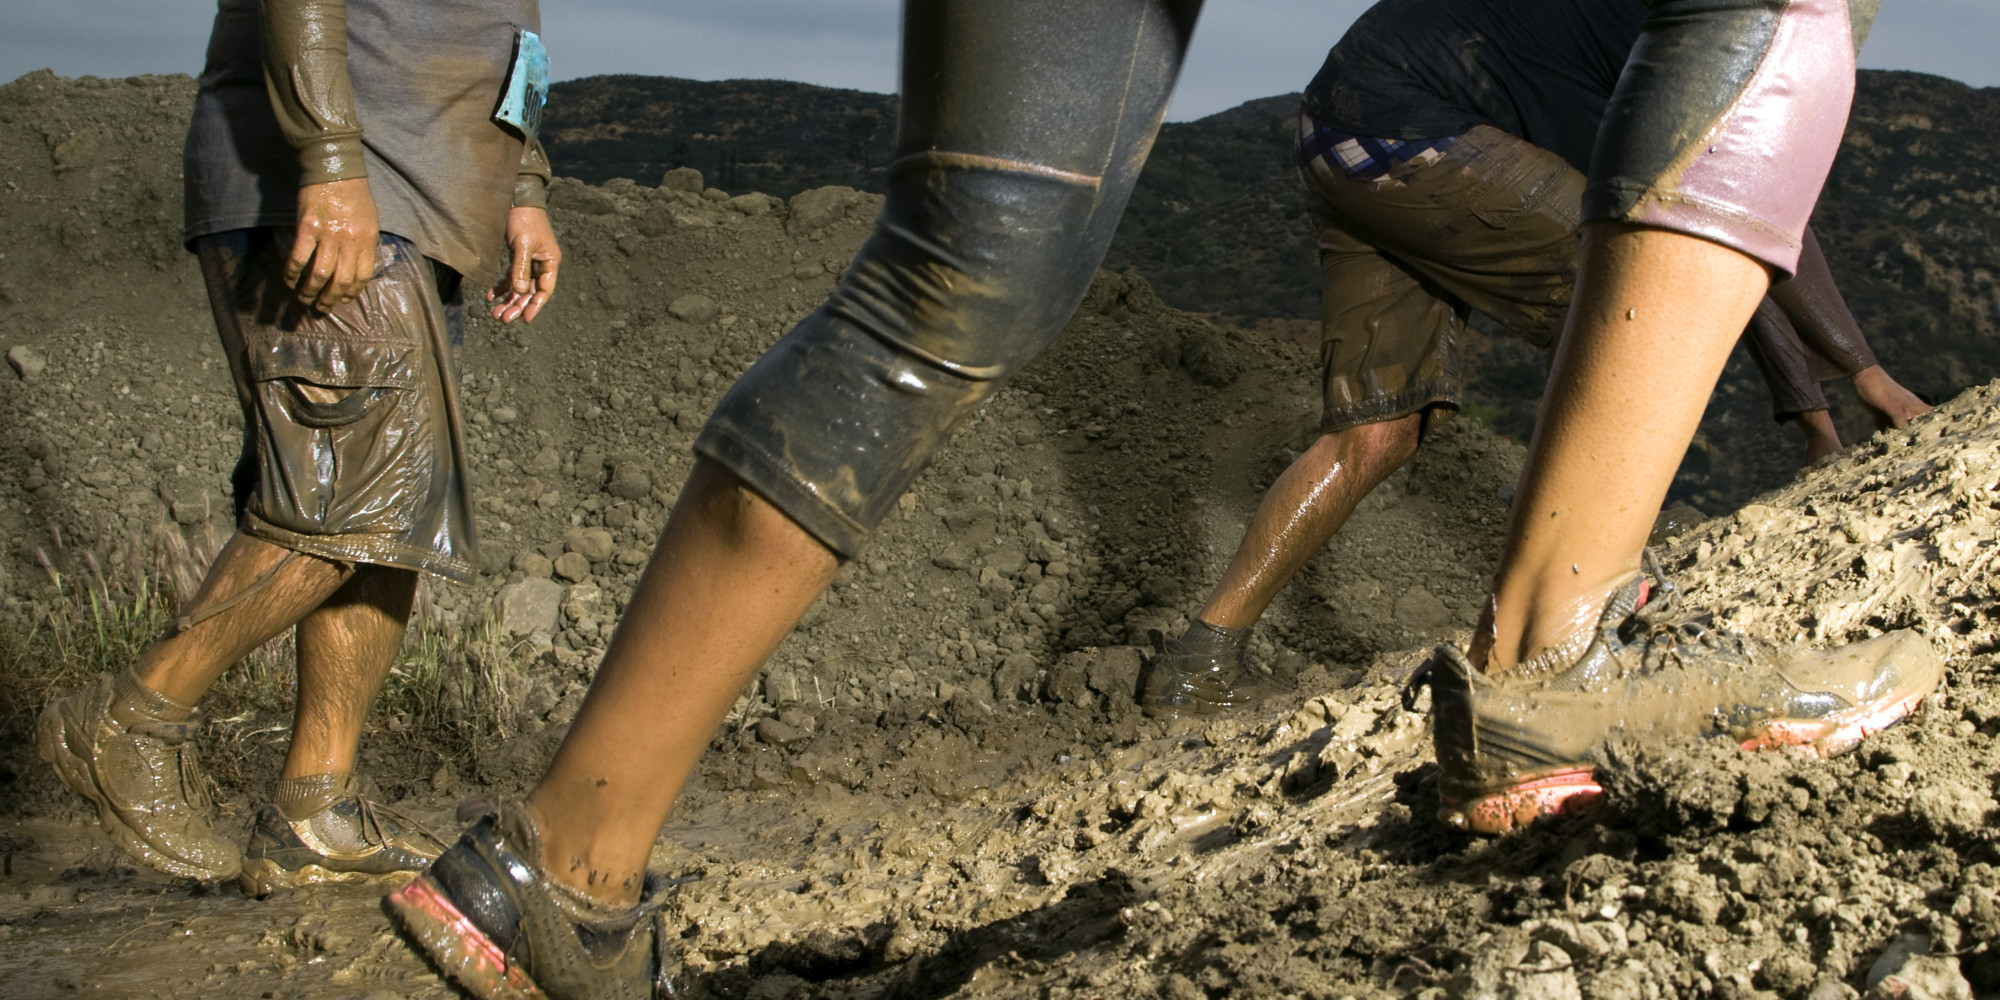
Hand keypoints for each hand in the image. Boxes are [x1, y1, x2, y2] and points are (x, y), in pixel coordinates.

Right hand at [287, 177, 379, 312]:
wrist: (335, 166)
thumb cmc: (354, 193)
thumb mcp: (370, 219)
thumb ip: (364, 243)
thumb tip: (356, 267)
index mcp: (367, 239)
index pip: (362, 277)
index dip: (351, 293)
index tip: (343, 300)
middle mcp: (350, 240)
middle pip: (342, 281)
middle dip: (330, 300)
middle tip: (321, 308)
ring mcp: (329, 234)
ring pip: (320, 274)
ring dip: (311, 291)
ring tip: (304, 299)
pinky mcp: (308, 227)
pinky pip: (299, 257)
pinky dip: (292, 273)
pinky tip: (289, 280)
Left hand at [489, 206, 560, 322]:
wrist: (516, 200)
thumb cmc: (524, 220)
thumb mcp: (523, 245)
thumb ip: (521, 269)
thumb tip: (518, 292)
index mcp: (550, 261)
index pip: (544, 289)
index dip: (535, 305)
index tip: (524, 319)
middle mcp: (541, 264)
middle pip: (530, 291)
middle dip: (517, 305)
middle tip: (503, 319)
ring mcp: (529, 261)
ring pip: (519, 287)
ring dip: (508, 300)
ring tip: (496, 313)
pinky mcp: (517, 257)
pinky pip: (510, 277)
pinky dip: (501, 287)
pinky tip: (491, 296)